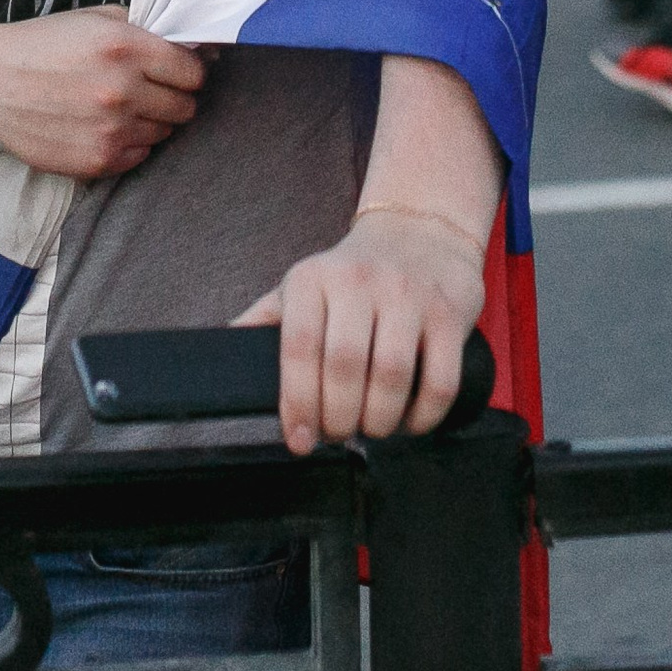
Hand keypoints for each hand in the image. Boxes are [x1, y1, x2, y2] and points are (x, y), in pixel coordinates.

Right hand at [0, 7, 206, 179]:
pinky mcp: (95, 161)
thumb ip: (147, 29)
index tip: (177, 71)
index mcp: (125, 47)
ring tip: (120, 107)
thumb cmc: (43, 44)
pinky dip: (129, 144)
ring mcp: (110, 130)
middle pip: (185, 107)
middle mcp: (122, 90)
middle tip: (149, 90)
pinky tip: (105, 127)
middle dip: (173, 97)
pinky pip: (138, 156)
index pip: (193, 72)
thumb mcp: (95, 19)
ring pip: (164, 134)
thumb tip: (198, 49)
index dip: (189, 71)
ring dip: (151, 121)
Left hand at [237, 205, 486, 454]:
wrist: (420, 230)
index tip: (299, 440)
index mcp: (312, 279)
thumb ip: (265, 318)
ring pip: (392, 376)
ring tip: (371, 427)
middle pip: (345, 366)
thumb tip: (222, 348)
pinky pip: (440, 381)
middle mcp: (359, 281)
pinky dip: (423, 417)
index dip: (298, 402)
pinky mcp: (449, 314)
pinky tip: (410, 421)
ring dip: (379, 421)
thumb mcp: (303, 284)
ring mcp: (408, 295)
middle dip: (339, 418)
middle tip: (339, 433)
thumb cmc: (352, 272)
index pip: (300, 346)